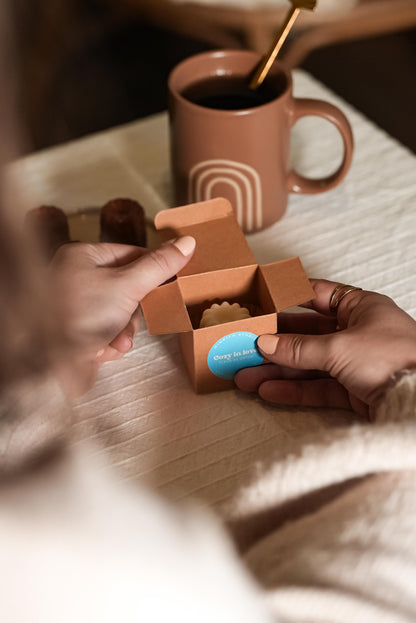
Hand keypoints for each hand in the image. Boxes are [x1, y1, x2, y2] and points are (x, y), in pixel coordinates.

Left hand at [49, 237, 194, 396]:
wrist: (49, 362)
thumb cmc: (78, 314)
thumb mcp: (127, 285)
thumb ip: (159, 266)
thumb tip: (186, 243)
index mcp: (83, 257)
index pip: (130, 253)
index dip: (153, 267)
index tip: (173, 278)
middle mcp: (77, 279)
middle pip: (128, 287)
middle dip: (134, 310)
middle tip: (133, 315)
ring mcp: (78, 307)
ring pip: (121, 314)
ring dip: (124, 330)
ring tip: (116, 340)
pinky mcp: (79, 333)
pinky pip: (109, 333)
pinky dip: (111, 343)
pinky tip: (103, 350)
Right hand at [235, 279, 415, 417]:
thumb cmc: (391, 358)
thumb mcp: (338, 347)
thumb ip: (298, 348)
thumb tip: (264, 343)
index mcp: (360, 308)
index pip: (318, 295)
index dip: (289, 297)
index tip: (261, 303)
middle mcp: (357, 332)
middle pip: (308, 334)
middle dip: (275, 343)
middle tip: (244, 347)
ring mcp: (355, 362)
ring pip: (309, 364)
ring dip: (278, 371)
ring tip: (245, 378)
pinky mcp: (355, 390)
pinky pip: (318, 387)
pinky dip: (295, 390)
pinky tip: (268, 392)